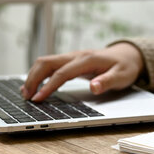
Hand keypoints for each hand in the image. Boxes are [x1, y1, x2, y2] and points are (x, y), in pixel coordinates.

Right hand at [21, 42, 143, 100]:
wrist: (128, 55)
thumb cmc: (125, 66)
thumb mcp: (122, 76)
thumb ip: (108, 81)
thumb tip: (95, 87)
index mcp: (87, 60)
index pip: (62, 73)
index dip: (48, 86)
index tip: (38, 99)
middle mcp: (77, 56)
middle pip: (47, 63)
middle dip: (33, 79)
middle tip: (26, 97)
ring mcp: (72, 57)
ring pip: (46, 62)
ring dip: (33, 76)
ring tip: (25, 93)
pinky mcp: (71, 61)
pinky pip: (50, 65)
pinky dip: (39, 74)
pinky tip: (34, 86)